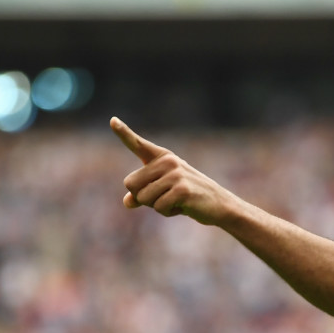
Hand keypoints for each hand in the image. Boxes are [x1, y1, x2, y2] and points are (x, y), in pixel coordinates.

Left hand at [110, 116, 232, 223]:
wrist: (220, 205)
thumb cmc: (189, 197)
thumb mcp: (163, 193)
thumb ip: (142, 194)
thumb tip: (126, 202)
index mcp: (162, 157)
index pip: (138, 144)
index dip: (123, 133)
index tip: (112, 120)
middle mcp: (168, 162)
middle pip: (130, 184)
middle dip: (143, 197)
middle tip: (164, 197)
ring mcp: (176, 174)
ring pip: (143, 198)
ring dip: (156, 206)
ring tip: (176, 201)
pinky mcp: (182, 190)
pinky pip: (158, 207)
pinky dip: (167, 212)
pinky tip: (182, 207)